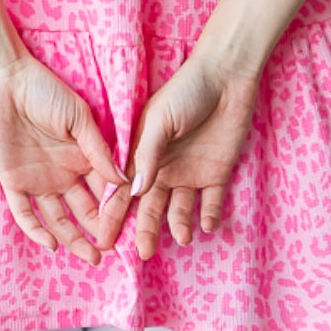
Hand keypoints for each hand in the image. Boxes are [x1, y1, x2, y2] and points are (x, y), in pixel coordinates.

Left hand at [0, 51, 129, 265]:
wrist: (5, 81)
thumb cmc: (45, 91)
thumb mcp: (79, 118)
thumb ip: (99, 150)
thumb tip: (125, 181)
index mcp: (82, 157)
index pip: (104, 191)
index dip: (116, 210)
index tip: (129, 229)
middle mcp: (63, 173)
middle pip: (84, 211)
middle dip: (98, 231)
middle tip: (110, 250)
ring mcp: (38, 180)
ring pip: (58, 218)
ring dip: (72, 238)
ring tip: (90, 256)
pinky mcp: (12, 182)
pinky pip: (24, 213)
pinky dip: (36, 230)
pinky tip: (51, 243)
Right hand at [100, 54, 260, 260]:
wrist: (226, 77)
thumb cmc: (186, 91)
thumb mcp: (159, 120)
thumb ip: (146, 155)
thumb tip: (134, 193)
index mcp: (143, 154)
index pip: (123, 191)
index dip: (112, 216)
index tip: (104, 241)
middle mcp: (163, 168)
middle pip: (150, 208)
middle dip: (146, 231)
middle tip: (143, 253)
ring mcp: (190, 172)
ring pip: (179, 210)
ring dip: (179, 225)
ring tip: (182, 237)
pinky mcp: (217, 174)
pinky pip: (211, 202)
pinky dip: (209, 216)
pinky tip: (206, 224)